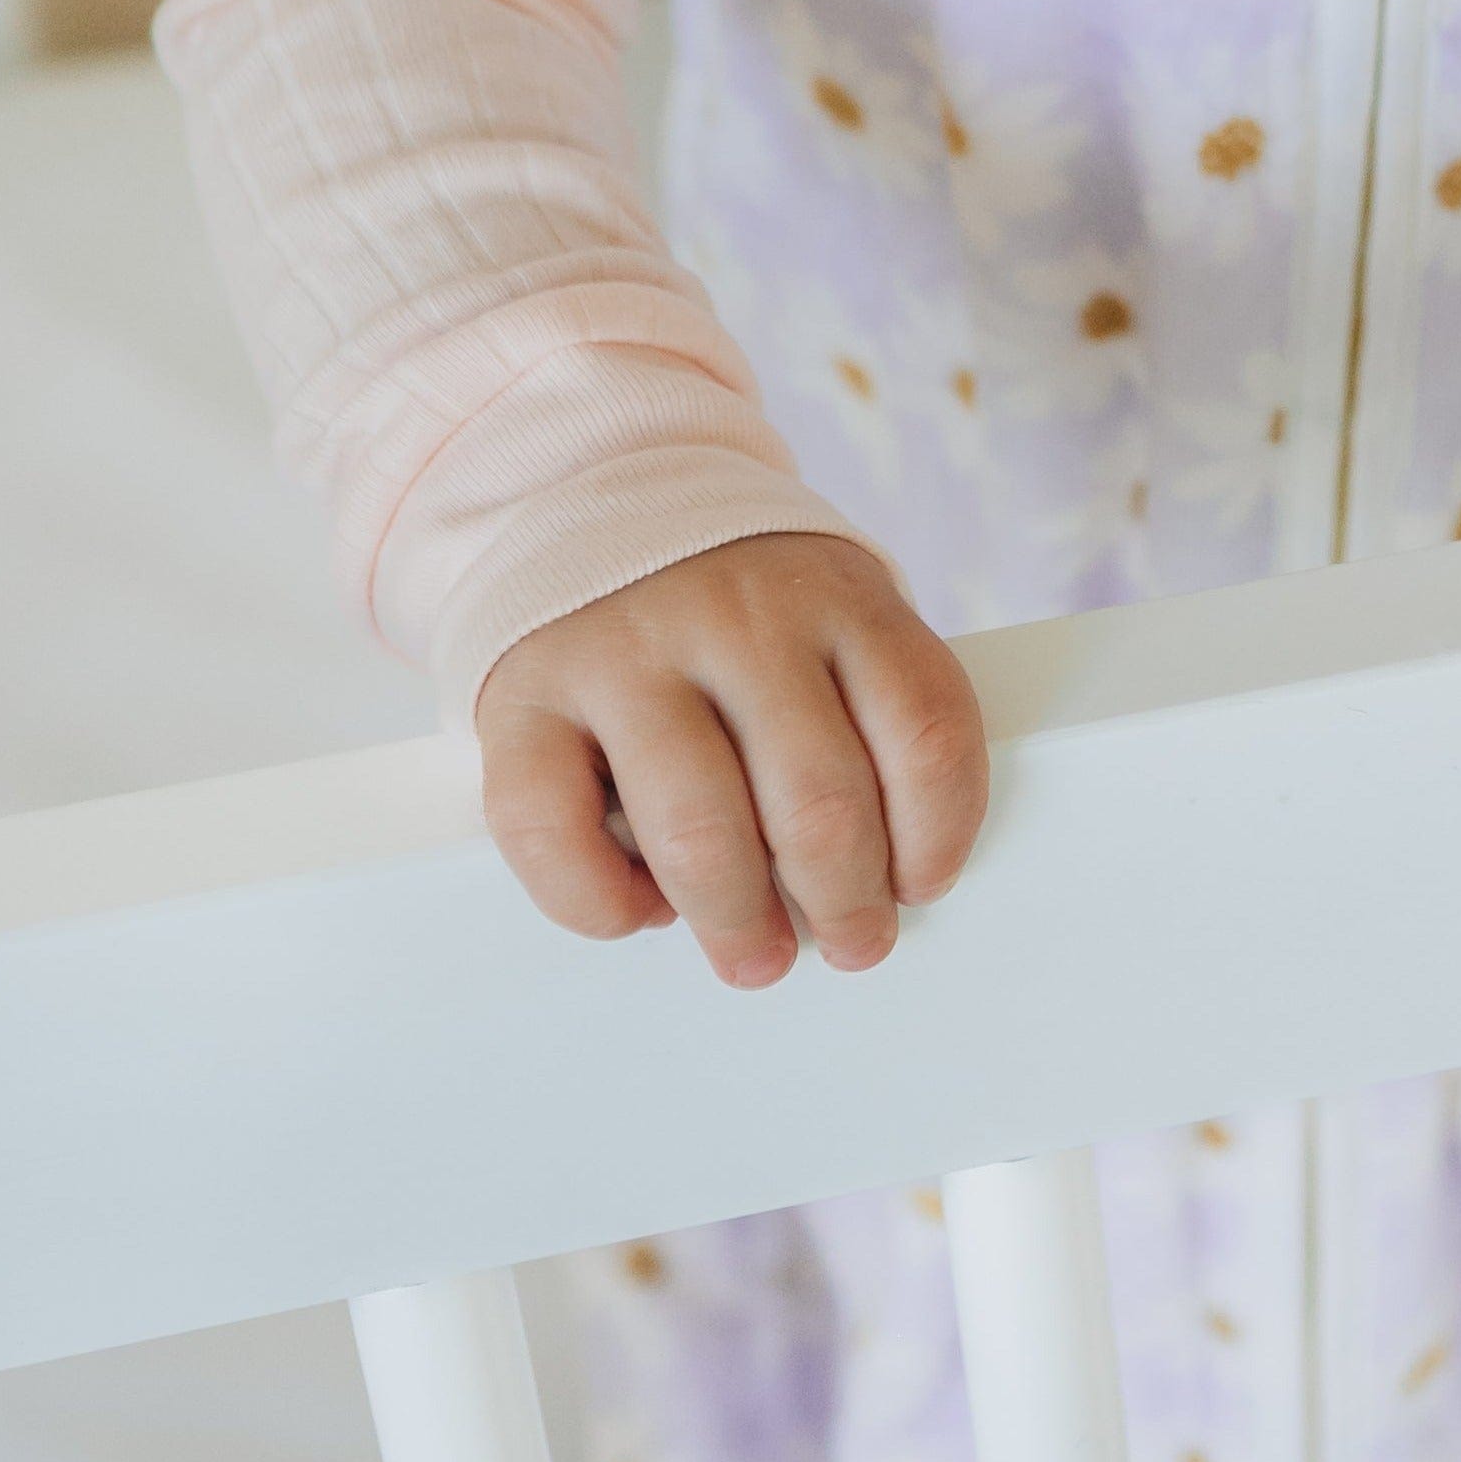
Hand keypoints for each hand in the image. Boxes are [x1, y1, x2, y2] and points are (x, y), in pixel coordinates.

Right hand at [474, 535, 989, 984]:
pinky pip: (554, 834)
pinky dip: (603, 902)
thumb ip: (865, 713)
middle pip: (817, 796)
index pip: (921, 725)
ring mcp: (621, 654)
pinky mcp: (523, 700)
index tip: (923, 884)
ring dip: (737, 919)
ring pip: (698, 830)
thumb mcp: (829, 614)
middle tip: (852, 943)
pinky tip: (642, 908)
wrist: (586, 505)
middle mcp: (731, 616)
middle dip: (845, 898)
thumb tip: (891, 874)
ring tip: (756, 956)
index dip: (937, 827)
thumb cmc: (736, 605)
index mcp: (833, 593)